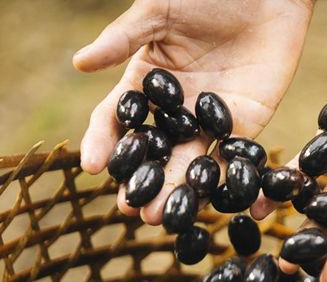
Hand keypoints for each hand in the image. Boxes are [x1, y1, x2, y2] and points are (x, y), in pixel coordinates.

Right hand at [74, 0, 312, 223]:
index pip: (118, 117)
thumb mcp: (160, 10)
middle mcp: (176, 108)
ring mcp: (210, 120)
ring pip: (190, 161)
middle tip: (129, 208)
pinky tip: (212, 203)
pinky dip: (224, 181)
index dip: (104, 140)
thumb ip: (124, 38)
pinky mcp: (246, 125)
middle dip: (141, 179)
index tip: (92, 166)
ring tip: (160, 216)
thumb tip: (80, 63)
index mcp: (147, 81)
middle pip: (154, 149)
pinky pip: (232, 158)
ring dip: (176, 190)